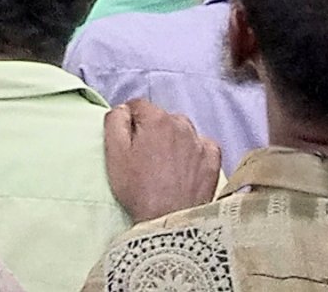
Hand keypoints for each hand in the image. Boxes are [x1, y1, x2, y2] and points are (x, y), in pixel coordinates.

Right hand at [101, 99, 224, 220]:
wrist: (168, 222)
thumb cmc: (138, 189)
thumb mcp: (114, 153)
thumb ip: (115, 121)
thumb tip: (123, 109)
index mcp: (156, 119)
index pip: (138, 105)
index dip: (129, 121)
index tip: (128, 140)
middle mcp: (182, 125)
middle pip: (161, 118)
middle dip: (152, 130)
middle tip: (144, 156)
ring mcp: (201, 142)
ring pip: (182, 130)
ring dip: (173, 139)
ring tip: (165, 164)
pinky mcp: (214, 160)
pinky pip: (202, 145)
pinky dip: (194, 151)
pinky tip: (185, 167)